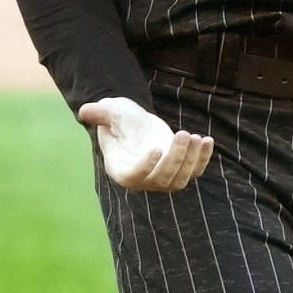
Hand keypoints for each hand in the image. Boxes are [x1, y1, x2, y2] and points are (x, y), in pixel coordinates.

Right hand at [77, 97, 213, 191]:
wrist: (137, 125)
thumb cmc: (120, 120)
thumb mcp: (110, 113)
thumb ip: (99, 113)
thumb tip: (85, 111)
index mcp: (121, 170)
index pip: (134, 177)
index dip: (146, 167)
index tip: (156, 149)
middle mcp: (143, 180)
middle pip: (162, 179)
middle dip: (175, 158)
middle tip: (183, 134)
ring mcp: (163, 179)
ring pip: (180, 179)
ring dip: (191, 160)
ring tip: (197, 137)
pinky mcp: (179, 171)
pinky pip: (194, 172)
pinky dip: (203, 159)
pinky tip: (207, 141)